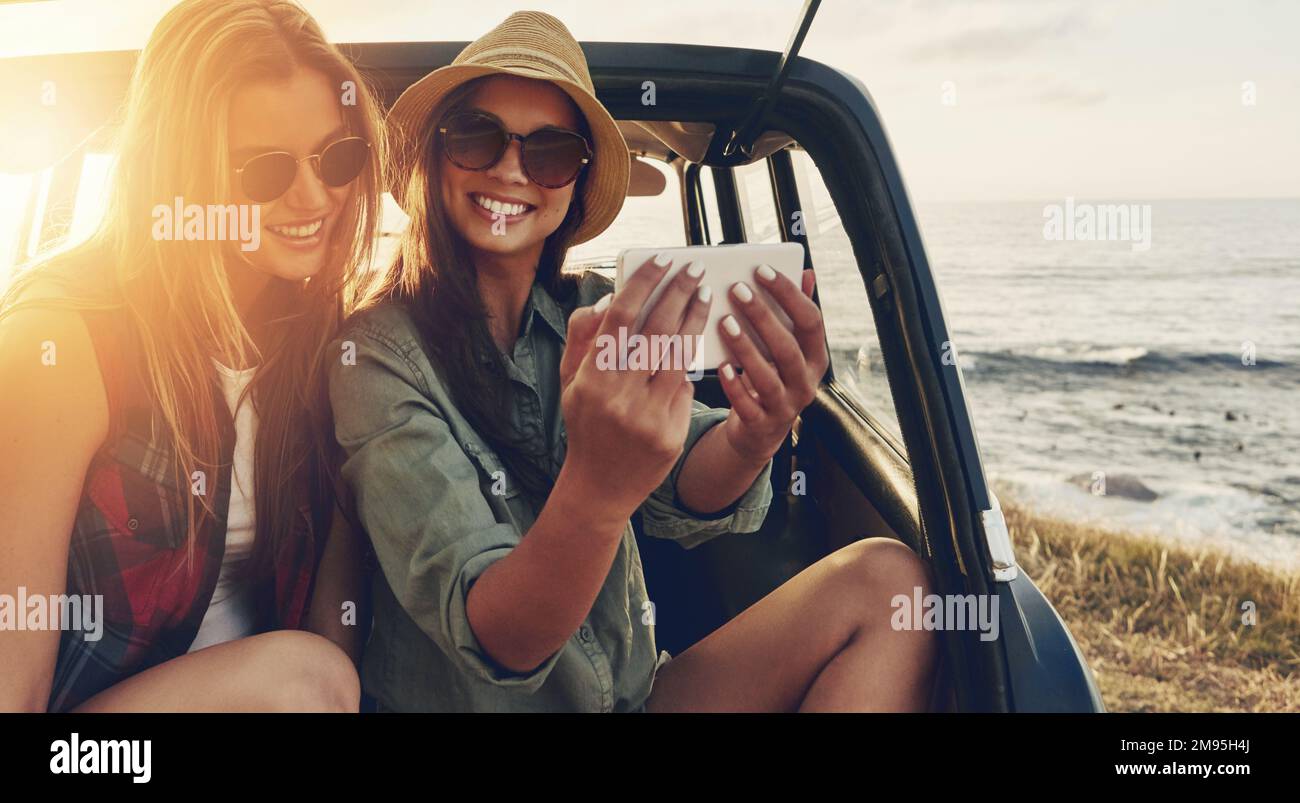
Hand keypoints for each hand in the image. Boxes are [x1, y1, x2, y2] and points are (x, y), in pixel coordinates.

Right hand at [557, 255, 712, 518]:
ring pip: (679, 356)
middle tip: (694, 269)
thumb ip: (583, 336)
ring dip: (695, 320)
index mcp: (591, 378)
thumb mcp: (571, 380)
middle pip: (657, 331)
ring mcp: (647, 417)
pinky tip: (694, 343)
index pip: (622, 319)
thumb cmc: (585, 423)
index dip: (644, 284)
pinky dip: (688, 363)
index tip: (661, 260)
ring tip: (704, 296)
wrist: (599, 486)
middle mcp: (619, 397)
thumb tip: (613, 297)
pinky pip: (685, 388)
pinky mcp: (670, 434)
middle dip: (679, 293)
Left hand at [716, 267, 827, 463]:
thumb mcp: (787, 347)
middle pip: (788, 347)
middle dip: (763, 316)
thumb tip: (806, 273)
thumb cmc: (771, 376)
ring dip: (745, 348)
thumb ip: (795, 313)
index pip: (810, 320)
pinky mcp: (762, 424)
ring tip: (724, 322)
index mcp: (815, 357)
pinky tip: (721, 366)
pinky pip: (748, 406)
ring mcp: (785, 406)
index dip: (788, 294)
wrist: (760, 430)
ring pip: (768, 377)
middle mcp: (805, 382)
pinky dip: (735, 386)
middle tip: (737, 289)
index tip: (762, 270)